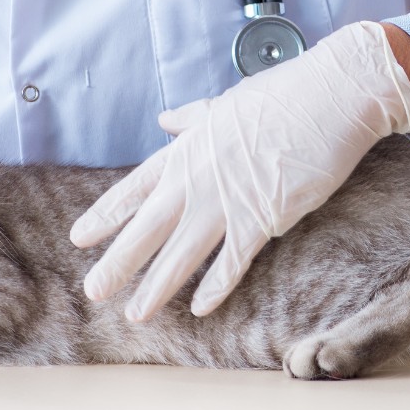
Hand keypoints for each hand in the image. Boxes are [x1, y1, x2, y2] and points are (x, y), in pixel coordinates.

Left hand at [71, 21, 409, 320]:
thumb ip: (191, 118)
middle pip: (146, 229)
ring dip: (156, 287)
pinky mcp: (263, 217)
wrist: (330, 96)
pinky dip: (217, 286)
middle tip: (92, 291)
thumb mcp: (223, 103)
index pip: (133, 189)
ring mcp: (226, 201)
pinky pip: (233, 261)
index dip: (105, 215)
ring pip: (181, 254)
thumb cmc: (281, 95)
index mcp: (185, 151)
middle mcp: (196, 180)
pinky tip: (200, 309)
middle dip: (117, 263)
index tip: (79, 238)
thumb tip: (166, 119)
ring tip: (134, 314)